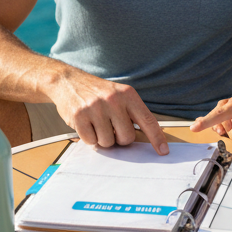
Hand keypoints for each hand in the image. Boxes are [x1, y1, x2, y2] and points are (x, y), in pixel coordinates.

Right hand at [47, 69, 168, 153]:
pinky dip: (89, 137)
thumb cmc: (96, 91)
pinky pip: (91, 141)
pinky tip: (86, 124)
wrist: (68, 80)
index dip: (156, 138)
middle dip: (119, 137)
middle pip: (126, 138)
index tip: (163, 151)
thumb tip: (148, 137)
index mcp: (127, 94)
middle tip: (110, 126)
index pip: (147, 120)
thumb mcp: (118, 94)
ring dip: (102, 138)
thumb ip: (132, 113)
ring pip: (108, 142)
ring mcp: (95, 108)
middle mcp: (113, 99)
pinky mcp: (79, 116)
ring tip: (97, 123)